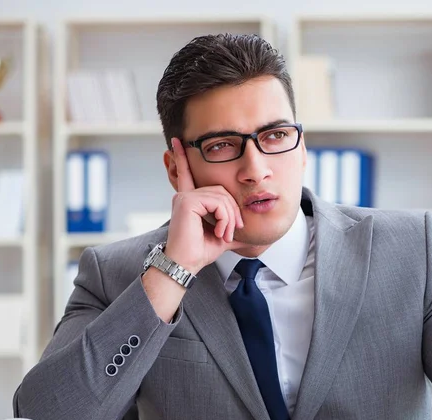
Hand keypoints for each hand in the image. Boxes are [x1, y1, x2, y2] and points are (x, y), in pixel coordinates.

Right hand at [164, 137, 245, 273]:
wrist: (186, 264)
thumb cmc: (200, 252)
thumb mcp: (222, 237)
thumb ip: (234, 230)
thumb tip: (254, 237)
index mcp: (190, 201)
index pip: (187, 175)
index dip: (182, 158)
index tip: (177, 142)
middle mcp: (185, 196)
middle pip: (221, 191)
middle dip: (232, 211)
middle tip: (233, 230)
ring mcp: (185, 197)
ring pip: (221, 198)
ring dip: (229, 218)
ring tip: (225, 235)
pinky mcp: (187, 202)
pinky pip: (217, 203)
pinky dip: (224, 218)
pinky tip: (219, 231)